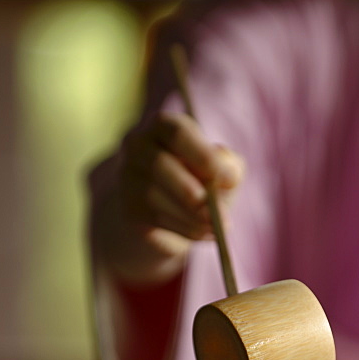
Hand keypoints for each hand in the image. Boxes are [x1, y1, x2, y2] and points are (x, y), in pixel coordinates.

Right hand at [94, 111, 244, 284]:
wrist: (167, 212)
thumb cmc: (200, 179)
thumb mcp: (220, 169)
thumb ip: (229, 165)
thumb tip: (229, 174)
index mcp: (163, 126)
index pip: (177, 133)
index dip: (205, 157)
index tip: (230, 180)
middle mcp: (138, 145)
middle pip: (160, 165)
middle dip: (193, 192)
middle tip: (221, 214)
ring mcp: (128, 177)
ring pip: (156, 197)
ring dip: (193, 217)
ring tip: (218, 226)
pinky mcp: (129, 208)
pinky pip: (157, 219)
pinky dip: (187, 229)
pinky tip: (205, 233)